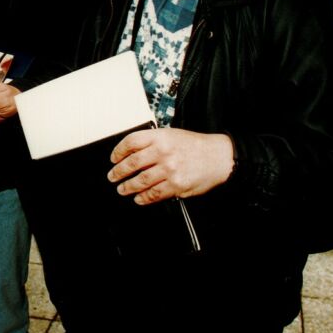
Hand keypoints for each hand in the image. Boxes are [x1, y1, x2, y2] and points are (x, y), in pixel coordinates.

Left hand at [107, 128, 233, 204]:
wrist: (219, 157)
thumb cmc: (196, 145)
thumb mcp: (172, 134)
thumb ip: (153, 141)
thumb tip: (131, 152)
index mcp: (160, 137)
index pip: (131, 142)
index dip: (118, 151)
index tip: (114, 158)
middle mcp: (163, 152)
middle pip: (132, 163)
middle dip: (118, 172)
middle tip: (113, 176)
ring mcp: (169, 170)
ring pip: (140, 181)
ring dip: (127, 187)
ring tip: (123, 189)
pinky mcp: (176, 185)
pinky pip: (154, 194)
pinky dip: (143, 198)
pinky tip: (139, 198)